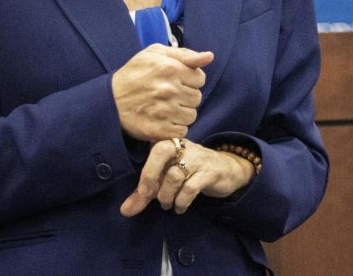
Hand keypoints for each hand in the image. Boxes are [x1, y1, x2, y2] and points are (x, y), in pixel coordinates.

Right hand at [112, 45, 212, 141]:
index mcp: (170, 68)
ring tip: (166, 108)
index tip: (177, 81)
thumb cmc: (133, 74)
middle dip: (186, 97)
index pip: (200, 78)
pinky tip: (163, 120)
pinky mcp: (159, 130)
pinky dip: (175, 127)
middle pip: (197, 98)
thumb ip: (184, 54)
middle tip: (169, 95)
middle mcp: (169, 89)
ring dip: (182, 113)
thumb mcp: (154, 53)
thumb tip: (209, 57)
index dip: (190, 80)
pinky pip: (182, 131)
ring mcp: (165, 111)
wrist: (109, 101)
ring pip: (192, 116)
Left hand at [120, 138, 255, 216]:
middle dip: (150, 175)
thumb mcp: (166, 179)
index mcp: (169, 142)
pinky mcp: (210, 172)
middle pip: (160, 151)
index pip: (150, 148)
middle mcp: (182, 146)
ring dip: (166, 196)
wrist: (227, 169)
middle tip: (148, 195)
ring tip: (167, 204)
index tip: (142, 193)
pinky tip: (180, 207)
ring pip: (174, 175)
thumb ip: (145, 193)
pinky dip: (181, 202)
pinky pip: (190, 188)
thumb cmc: (190, 171)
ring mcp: (197, 157)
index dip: (144, 172)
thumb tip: (125, 210)